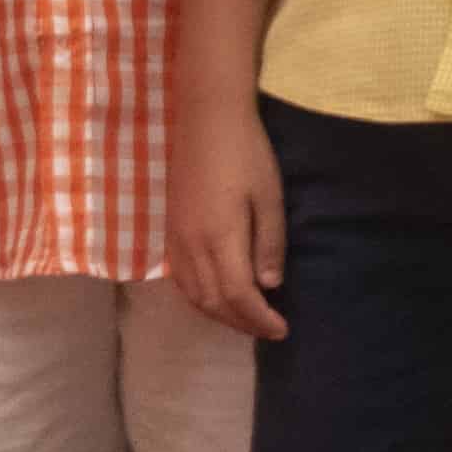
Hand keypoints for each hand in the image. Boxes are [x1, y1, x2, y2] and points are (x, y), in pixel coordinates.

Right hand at [167, 100, 288, 338]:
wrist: (207, 121)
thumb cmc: (247, 154)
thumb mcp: (269, 197)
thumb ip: (269, 244)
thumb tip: (269, 287)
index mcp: (220, 238)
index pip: (239, 296)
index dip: (260, 319)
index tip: (282, 329)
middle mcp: (192, 246)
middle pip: (214, 302)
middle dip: (242, 323)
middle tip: (268, 330)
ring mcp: (176, 239)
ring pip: (194, 295)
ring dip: (220, 315)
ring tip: (247, 320)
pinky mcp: (169, 231)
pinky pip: (181, 280)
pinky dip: (200, 299)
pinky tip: (217, 298)